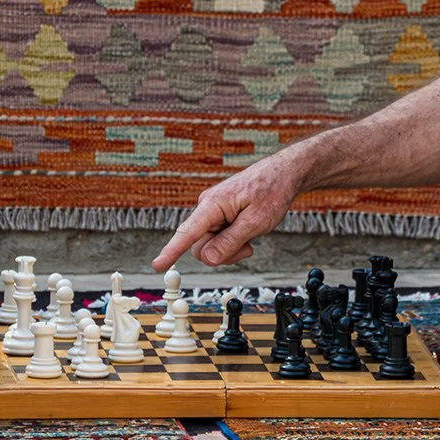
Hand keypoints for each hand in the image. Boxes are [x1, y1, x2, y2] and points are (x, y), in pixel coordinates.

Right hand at [151, 155, 305, 270]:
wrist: (282, 174)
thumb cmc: (271, 192)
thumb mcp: (255, 222)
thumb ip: (230, 242)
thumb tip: (207, 258)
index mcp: (213, 205)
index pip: (187, 232)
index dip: (171, 251)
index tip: (156, 265)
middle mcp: (207, 207)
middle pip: (201, 247)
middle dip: (223, 254)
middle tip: (248, 248)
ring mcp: (212, 212)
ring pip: (210, 246)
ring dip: (229, 249)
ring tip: (250, 237)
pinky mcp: (218, 216)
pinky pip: (217, 239)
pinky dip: (232, 243)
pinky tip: (246, 232)